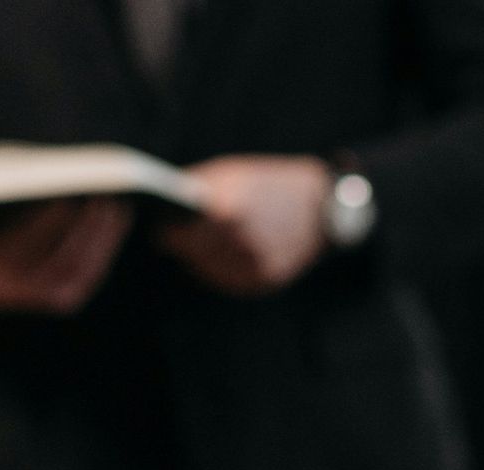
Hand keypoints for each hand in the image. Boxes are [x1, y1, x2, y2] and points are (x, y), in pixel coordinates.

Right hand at [0, 198, 132, 314]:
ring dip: (99, 236)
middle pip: (56, 259)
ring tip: (114, 205)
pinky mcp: (63, 297)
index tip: (64, 198)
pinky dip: (106, 245)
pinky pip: (89, 272)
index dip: (45, 224)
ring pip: (77, 267)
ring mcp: (40, 298)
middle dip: (80, 227)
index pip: (19, 248)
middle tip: (100, 197)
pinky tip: (117, 220)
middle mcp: (12, 291)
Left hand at [158, 155, 332, 296]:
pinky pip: (230, 280)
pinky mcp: (265, 279)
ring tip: (198, 248)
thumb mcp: (232, 174)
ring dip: (201, 260)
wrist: (320, 206)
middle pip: (192, 254)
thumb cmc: (269, 183)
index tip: (163, 230)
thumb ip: (196, 189)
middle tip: (177, 239)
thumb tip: (164, 208)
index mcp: (227, 209)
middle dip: (184, 245)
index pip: (178, 234)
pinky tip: (221, 257)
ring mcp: (254, 263)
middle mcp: (240, 240)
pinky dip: (222, 270)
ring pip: (209, 270)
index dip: (168, 232)